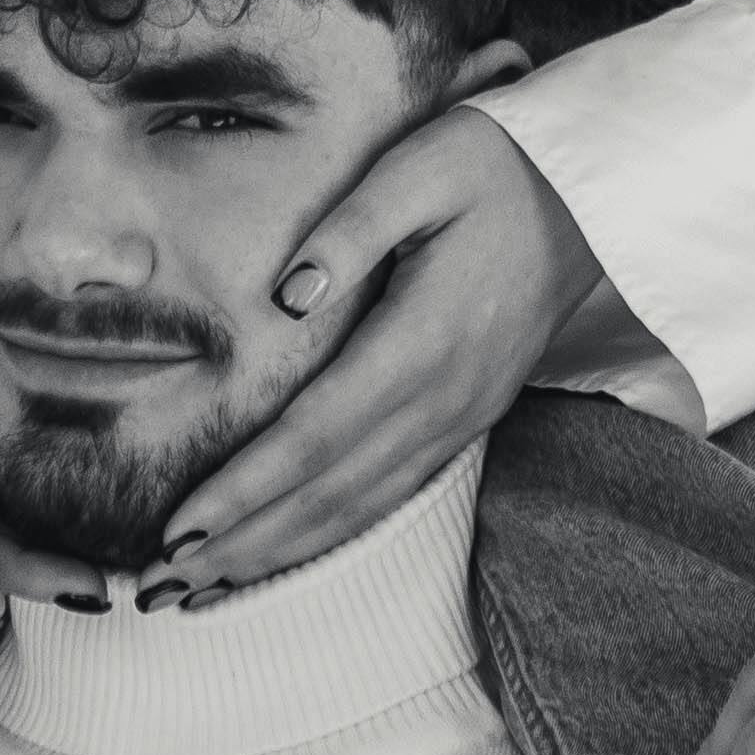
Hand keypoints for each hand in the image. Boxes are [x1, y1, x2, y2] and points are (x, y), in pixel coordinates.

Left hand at [159, 105, 602, 589]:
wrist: (596, 188)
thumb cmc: (497, 163)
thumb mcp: (420, 168)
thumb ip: (350, 231)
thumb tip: (286, 297)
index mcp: (423, 341)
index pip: (315, 436)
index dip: (244, 489)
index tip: (177, 528)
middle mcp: (444, 398)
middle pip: (328, 493)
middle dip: (240, 546)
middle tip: (158, 587)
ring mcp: (462, 416)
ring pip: (360, 508)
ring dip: (278, 554)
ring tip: (201, 591)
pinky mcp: (469, 417)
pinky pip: (392, 495)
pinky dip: (331, 533)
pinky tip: (284, 551)